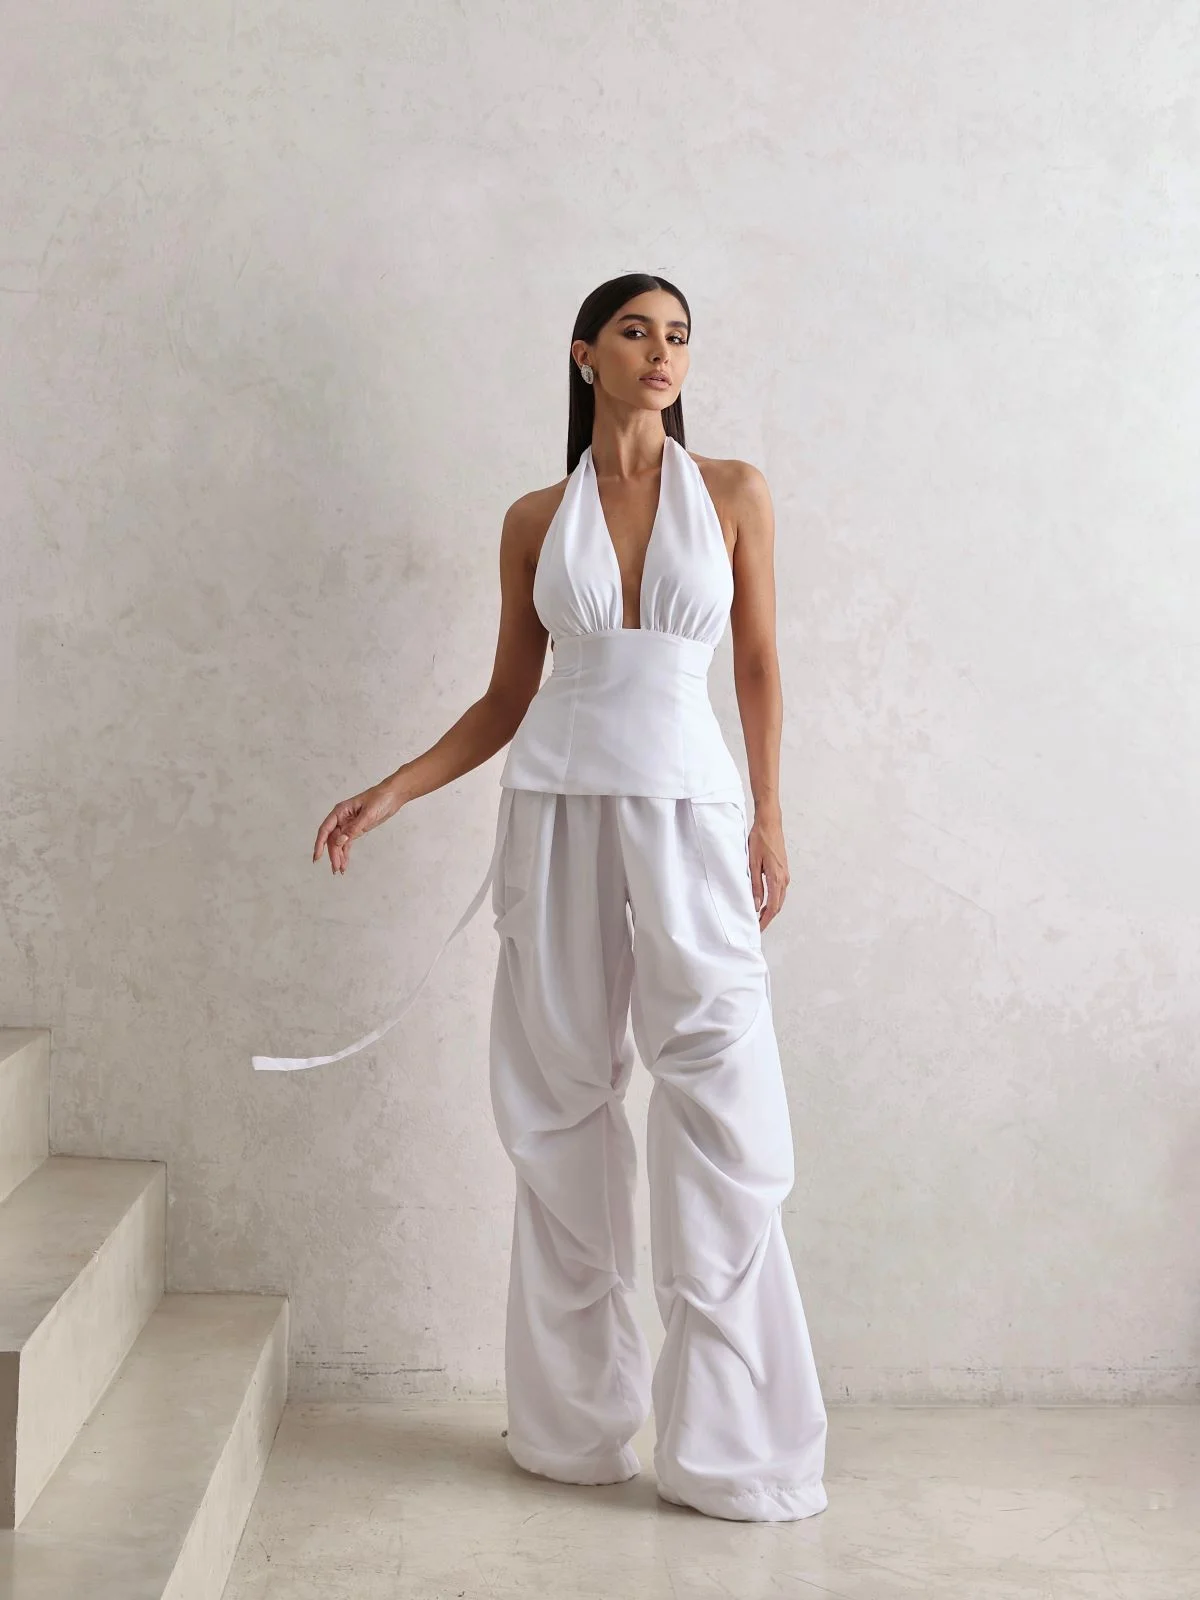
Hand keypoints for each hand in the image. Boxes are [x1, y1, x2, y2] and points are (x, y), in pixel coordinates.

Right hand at [314, 781, 400, 874]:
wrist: (393, 795)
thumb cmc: (380, 798)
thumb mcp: (368, 814)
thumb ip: (353, 829)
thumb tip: (339, 841)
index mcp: (340, 811)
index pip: (325, 829)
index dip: (319, 843)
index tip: (317, 856)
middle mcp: (341, 818)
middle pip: (332, 839)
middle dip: (333, 854)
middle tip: (335, 868)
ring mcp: (348, 824)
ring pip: (339, 843)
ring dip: (338, 856)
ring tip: (339, 870)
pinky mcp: (356, 829)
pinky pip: (347, 843)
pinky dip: (345, 853)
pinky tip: (344, 863)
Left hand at [747, 809, 789, 929]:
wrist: (770, 823)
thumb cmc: (760, 840)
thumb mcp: (752, 863)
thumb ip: (754, 885)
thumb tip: (755, 904)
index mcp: (776, 878)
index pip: (772, 907)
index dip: (765, 920)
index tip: (758, 929)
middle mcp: (784, 878)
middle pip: (778, 905)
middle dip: (767, 917)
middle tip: (756, 926)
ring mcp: (785, 874)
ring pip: (779, 899)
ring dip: (770, 909)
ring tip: (758, 917)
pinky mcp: (783, 870)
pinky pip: (779, 890)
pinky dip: (772, 899)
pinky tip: (763, 901)